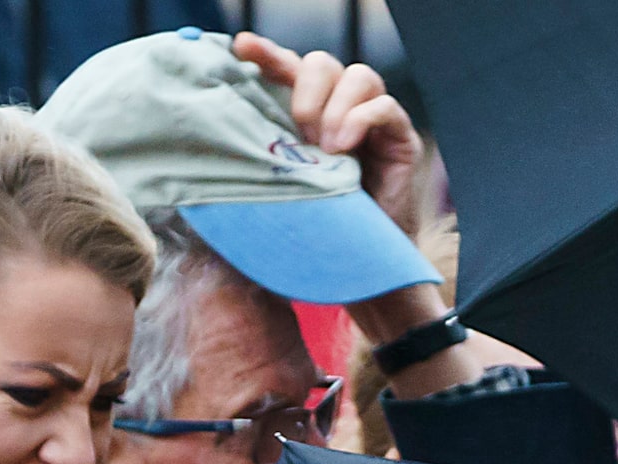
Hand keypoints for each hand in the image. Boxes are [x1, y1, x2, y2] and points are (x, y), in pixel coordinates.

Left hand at [233, 33, 424, 233]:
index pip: (287, 68)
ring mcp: (372, 119)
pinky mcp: (399, 137)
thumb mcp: (278, 187)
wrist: (355, 260)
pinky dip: (363, 119)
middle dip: (307, 89)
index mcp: (306, 112)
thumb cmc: (312, 225)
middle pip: (322, 63)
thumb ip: (259, 160)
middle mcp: (339, 107)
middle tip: (301, 130)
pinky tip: (345, 147)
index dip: (266, 54)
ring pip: (358, 75)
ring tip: (326, 147)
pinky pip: (386, 106)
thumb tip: (218, 148)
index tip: (241, 47)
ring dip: (337, 106)